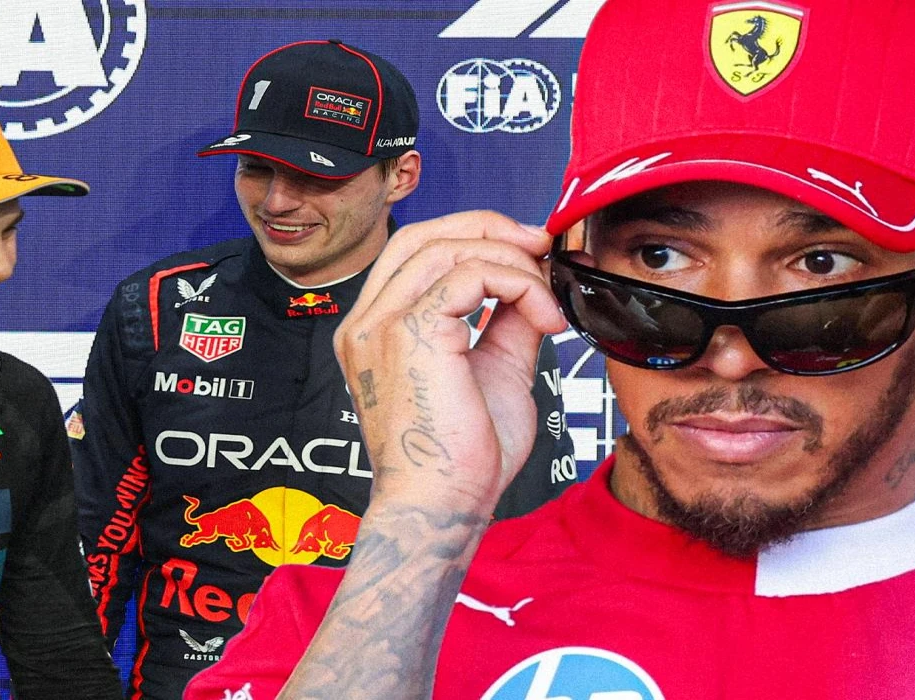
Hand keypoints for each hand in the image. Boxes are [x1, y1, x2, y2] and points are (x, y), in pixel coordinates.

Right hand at [335, 210, 565, 513]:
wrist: (444, 507)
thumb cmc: (462, 458)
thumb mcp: (494, 370)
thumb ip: (506, 322)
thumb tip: (533, 283)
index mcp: (375, 329)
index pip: (414, 251)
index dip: (473, 236)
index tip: (528, 254)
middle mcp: (366, 321)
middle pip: (423, 235)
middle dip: (490, 229)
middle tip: (542, 248)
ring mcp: (379, 325)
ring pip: (446, 248)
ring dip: (511, 261)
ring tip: (548, 298)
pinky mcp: (408, 333)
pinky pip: (467, 275)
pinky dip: (516, 284)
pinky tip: (543, 318)